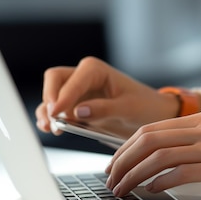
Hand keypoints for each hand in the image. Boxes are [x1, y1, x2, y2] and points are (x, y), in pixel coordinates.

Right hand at [35, 56, 178, 139]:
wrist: (153, 115)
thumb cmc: (145, 106)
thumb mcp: (129, 108)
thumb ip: (105, 109)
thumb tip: (78, 111)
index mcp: (96, 70)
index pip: (71, 79)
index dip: (62, 96)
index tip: (57, 114)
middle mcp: (83, 77)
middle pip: (54, 80)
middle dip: (50, 99)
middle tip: (52, 120)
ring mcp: (78, 92)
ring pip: (52, 96)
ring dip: (47, 111)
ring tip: (50, 128)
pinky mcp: (76, 107)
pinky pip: (57, 110)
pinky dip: (51, 119)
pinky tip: (52, 129)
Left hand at [105, 111, 200, 199]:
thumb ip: (192, 144)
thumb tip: (156, 161)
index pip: (151, 129)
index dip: (125, 148)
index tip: (113, 165)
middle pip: (150, 139)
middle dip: (123, 161)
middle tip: (111, 179)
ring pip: (161, 156)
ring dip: (135, 174)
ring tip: (123, 190)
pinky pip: (183, 172)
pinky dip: (161, 182)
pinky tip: (152, 191)